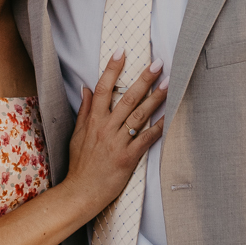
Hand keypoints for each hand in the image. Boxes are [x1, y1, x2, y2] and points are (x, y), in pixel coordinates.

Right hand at [66, 54, 166, 215]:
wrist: (81, 193)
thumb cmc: (80, 165)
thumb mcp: (77, 135)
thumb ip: (84, 111)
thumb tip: (86, 88)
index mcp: (93, 120)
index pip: (103, 88)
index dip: (112, 68)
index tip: (122, 52)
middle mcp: (106, 128)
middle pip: (127, 98)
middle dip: (143, 79)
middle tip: (157, 63)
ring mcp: (117, 142)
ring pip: (139, 115)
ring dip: (156, 98)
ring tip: (169, 83)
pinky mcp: (128, 157)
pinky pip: (146, 139)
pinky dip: (158, 127)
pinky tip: (169, 116)